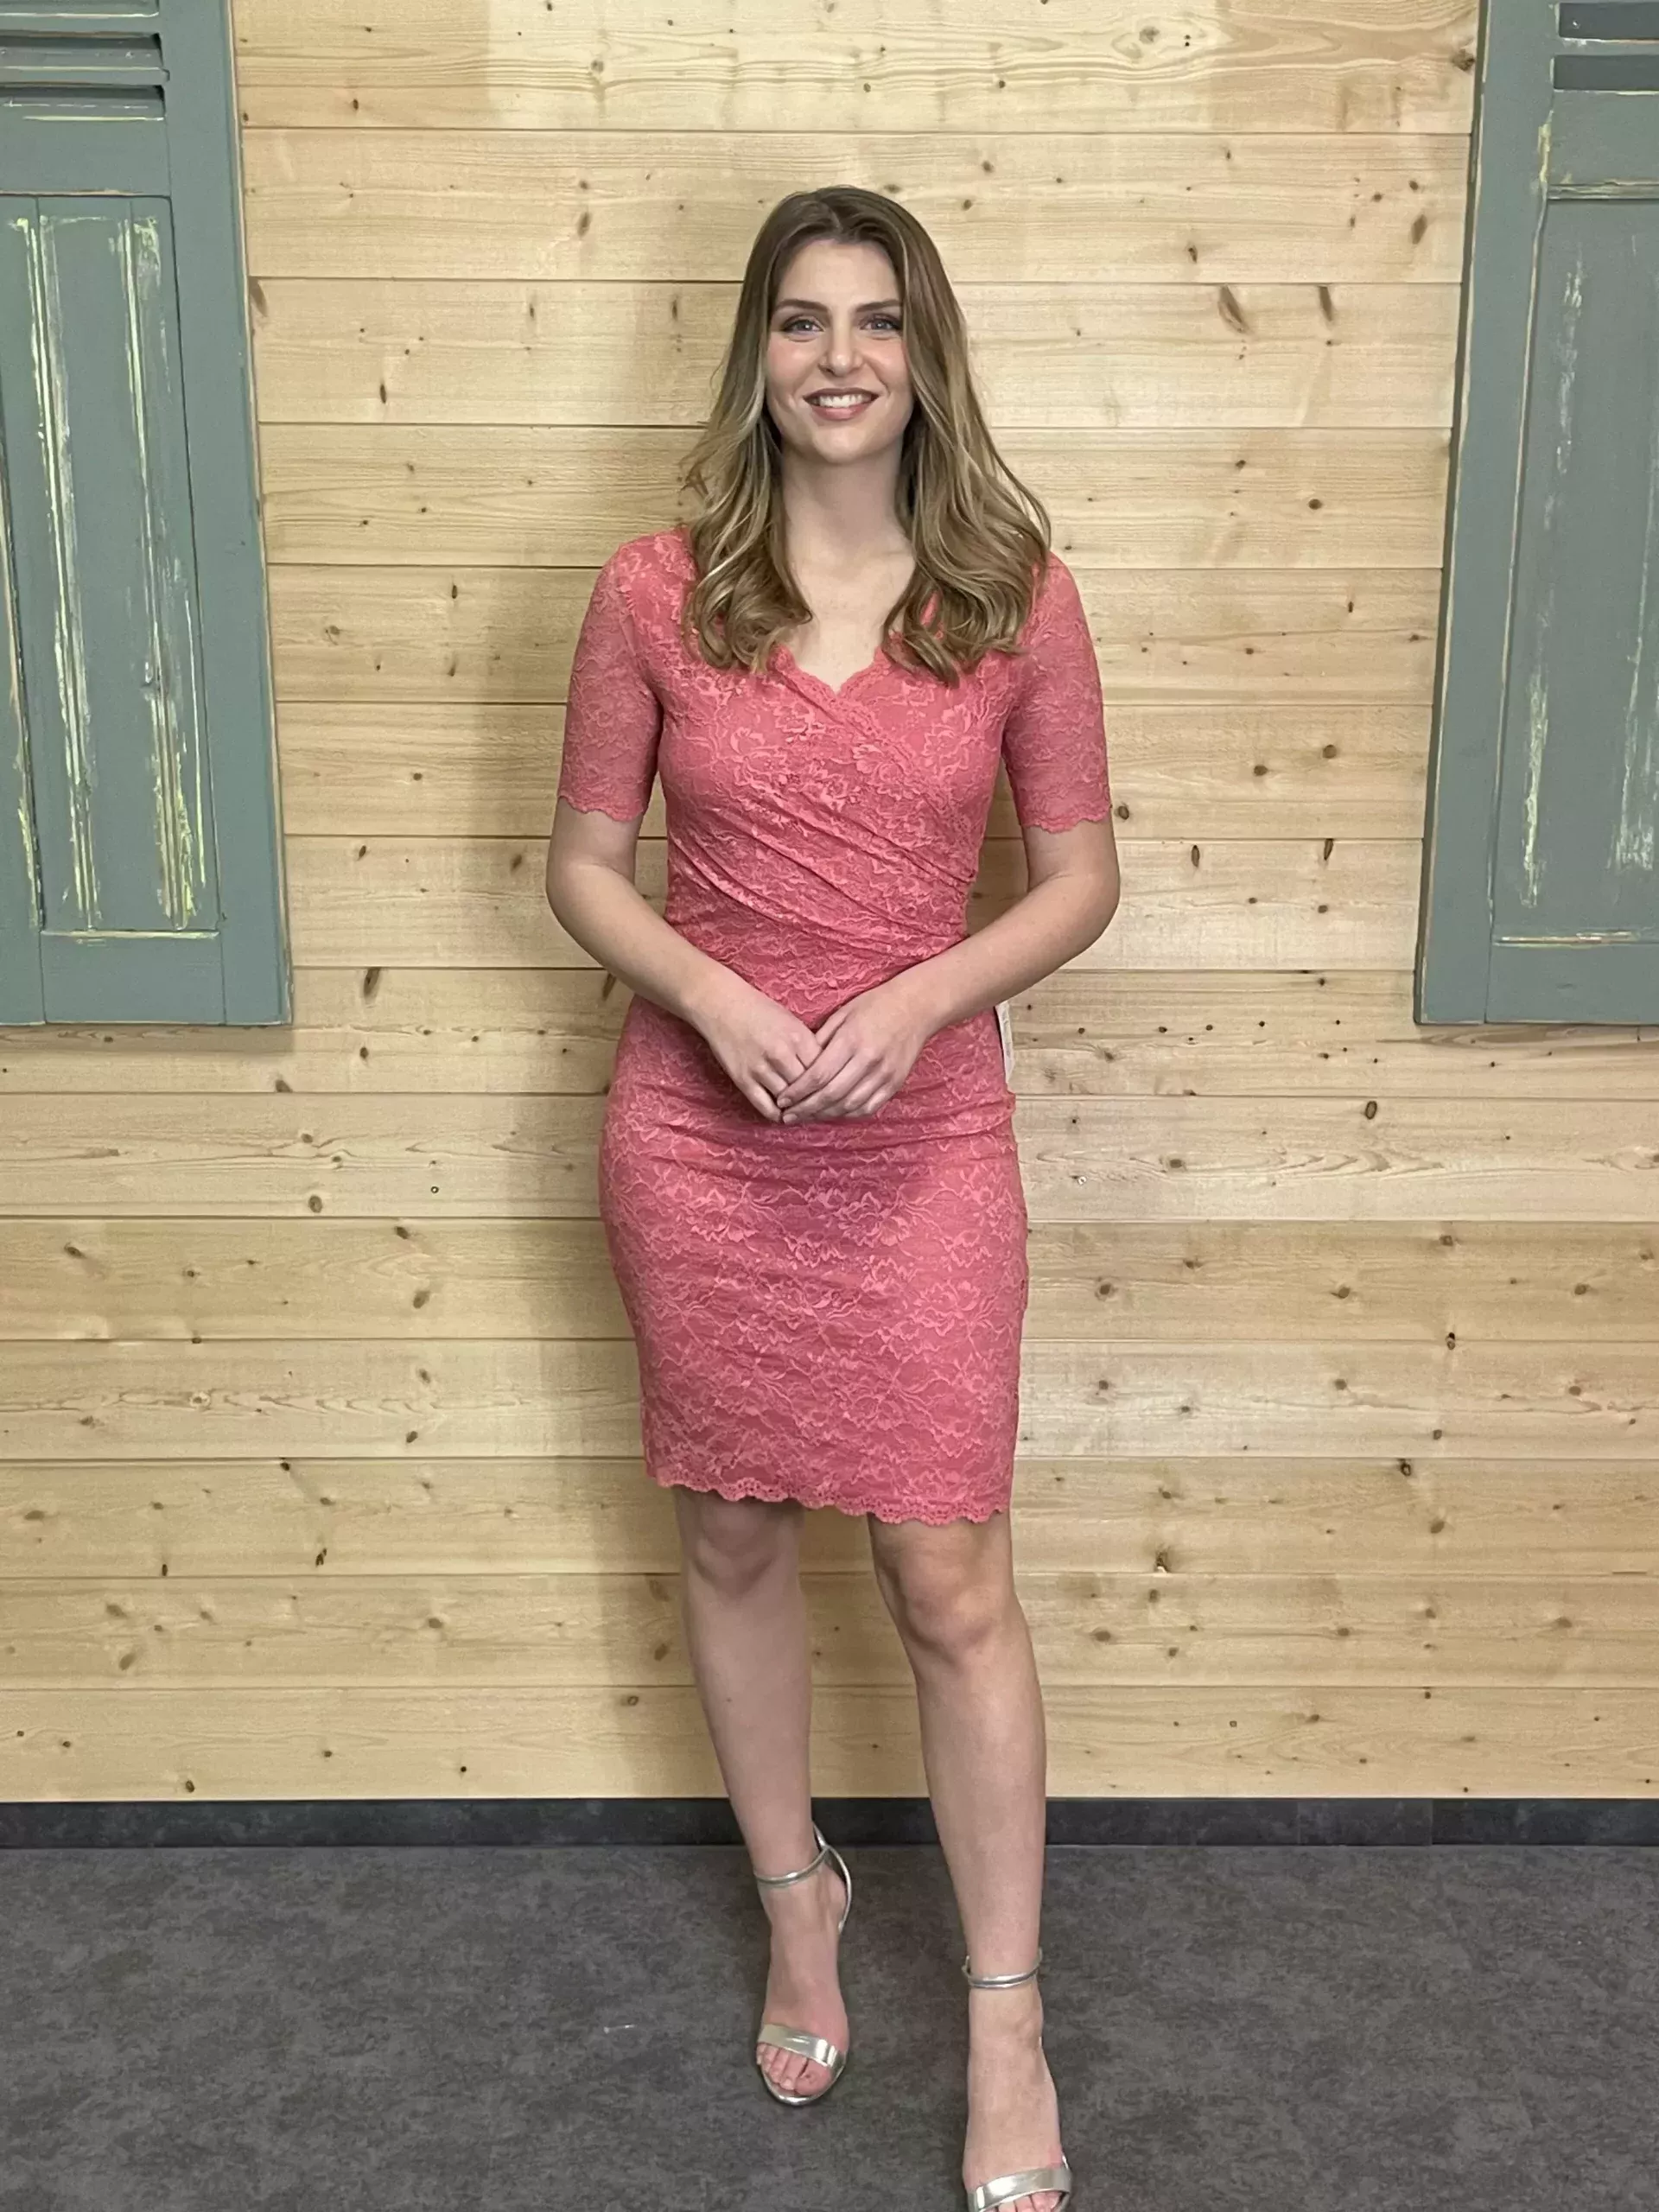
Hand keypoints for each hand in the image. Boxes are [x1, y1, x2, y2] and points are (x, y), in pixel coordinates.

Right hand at [693, 973, 827, 1121]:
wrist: (722, 1004)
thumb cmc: (760, 1011)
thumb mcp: (792, 1022)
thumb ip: (809, 1047)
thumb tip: (826, 1072)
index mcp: (798, 1037)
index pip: (825, 1071)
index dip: (831, 1084)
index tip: (833, 1092)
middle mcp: (781, 1053)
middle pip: (809, 1088)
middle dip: (817, 1100)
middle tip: (822, 1108)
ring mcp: (761, 1068)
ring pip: (789, 1100)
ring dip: (797, 1109)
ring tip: (804, 1112)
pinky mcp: (743, 1079)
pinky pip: (765, 1107)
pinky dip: (777, 1115)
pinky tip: (783, 1113)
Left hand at [774, 976, 936, 1122]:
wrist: (916, 1007)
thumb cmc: (875, 1006)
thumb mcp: (843, 1014)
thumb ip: (821, 1039)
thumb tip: (798, 1062)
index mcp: (851, 1040)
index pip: (818, 1075)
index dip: (797, 1091)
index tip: (782, 1100)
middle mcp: (868, 1059)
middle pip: (830, 1095)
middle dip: (805, 1108)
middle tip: (788, 1116)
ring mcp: (884, 1074)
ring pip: (848, 1105)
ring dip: (824, 1115)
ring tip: (807, 1116)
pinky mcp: (895, 1083)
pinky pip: (868, 1107)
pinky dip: (848, 1114)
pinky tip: (833, 1113)